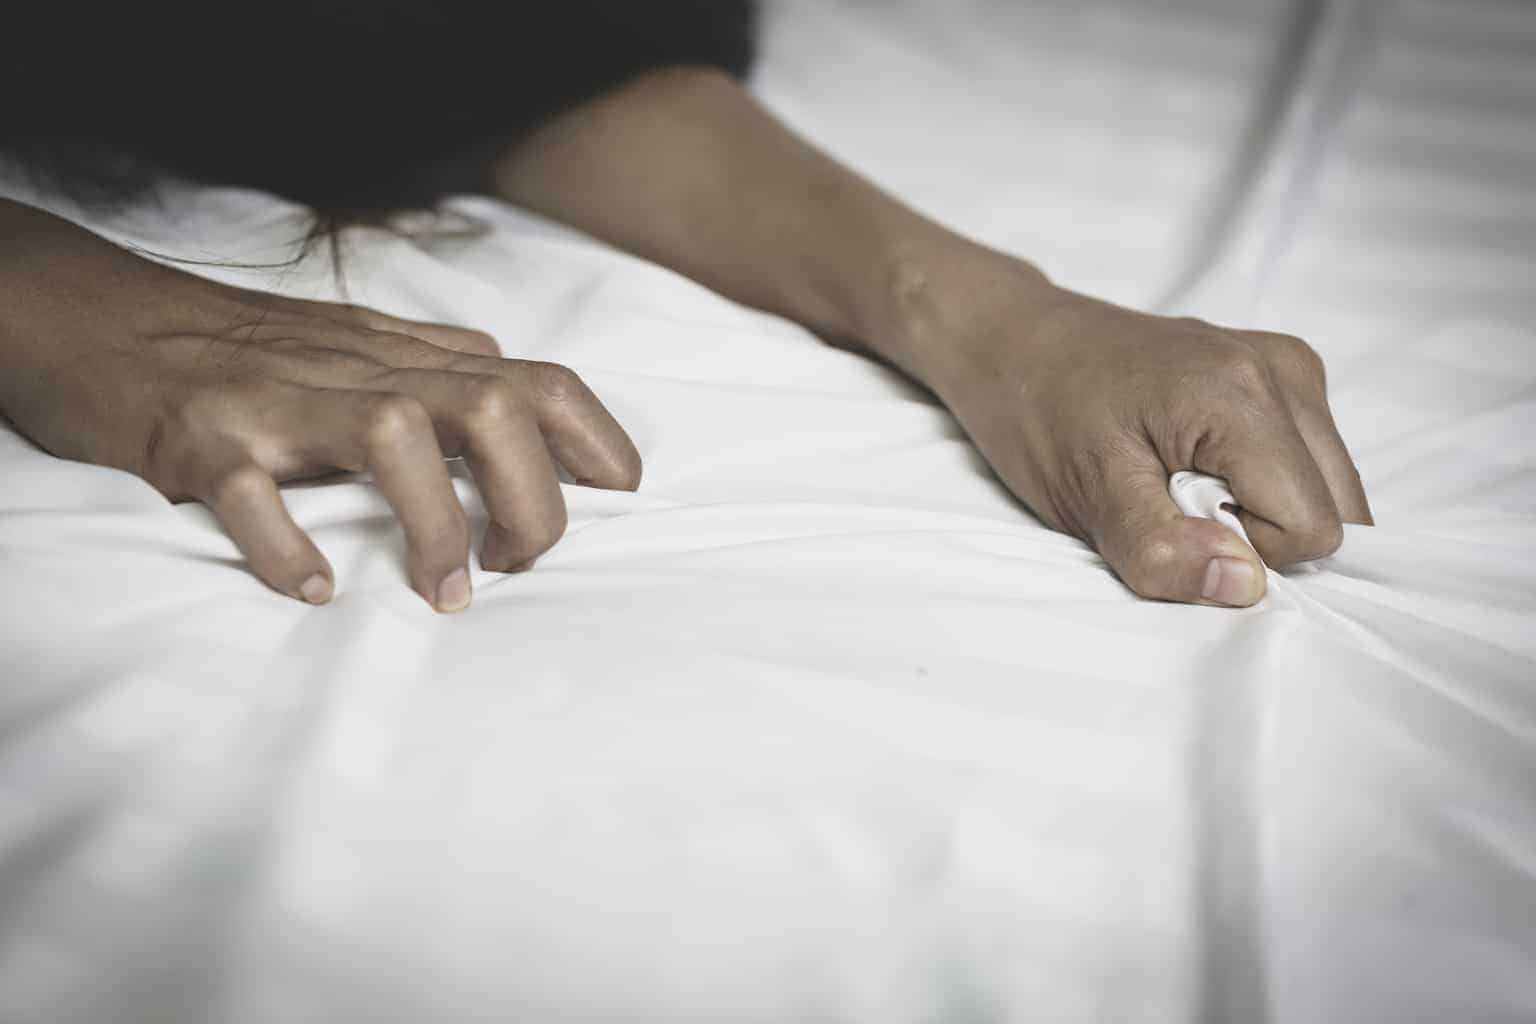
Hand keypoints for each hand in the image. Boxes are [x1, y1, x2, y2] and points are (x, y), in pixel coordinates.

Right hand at [0, 201, 640, 611]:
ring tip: (444, 594)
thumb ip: (438, 362)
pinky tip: (311, 590)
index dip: (596, 440)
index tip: (619, 500)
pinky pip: (250, 492)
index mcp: (399, 356)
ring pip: (393, 432)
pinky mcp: (195, 441)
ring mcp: (274, 400)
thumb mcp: (353, 342)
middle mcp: (351, 370)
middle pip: (492, 406)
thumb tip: (520, 380)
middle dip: (534, 498)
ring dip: (437, 524)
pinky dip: (286, 546)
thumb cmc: (239, 344)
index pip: (536, 378)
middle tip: (516, 566)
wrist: (91, 315)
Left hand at [903, 256, 1370, 607]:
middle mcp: (1283, 370)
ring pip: (1328, 487)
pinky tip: (1193, 459)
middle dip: (1258, 530)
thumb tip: (1243, 585)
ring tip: (1177, 476)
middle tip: (1171, 498)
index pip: (1311, 527)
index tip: (1171, 519)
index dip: (1242, 550)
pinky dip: (1259, 479)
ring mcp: (1286, 365)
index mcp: (1242, 395)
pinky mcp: (1278, 371)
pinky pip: (1306, 459)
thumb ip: (1162, 549)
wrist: (1014, 343)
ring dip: (1260, 506)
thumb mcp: (1086, 496)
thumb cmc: (1039, 413)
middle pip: (1336, 508)